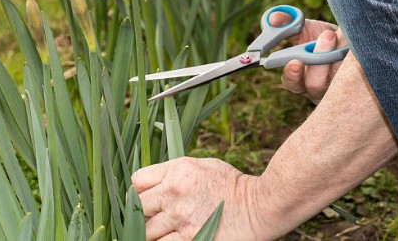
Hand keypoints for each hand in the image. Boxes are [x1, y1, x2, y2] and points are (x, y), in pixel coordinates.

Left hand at [131, 157, 267, 240]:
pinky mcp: (190, 238)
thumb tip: (153, 185)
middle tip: (151, 219)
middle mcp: (174, 192)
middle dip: (142, 214)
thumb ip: (175, 173)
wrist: (260, 205)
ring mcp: (181, 217)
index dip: (138, 192)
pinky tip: (171, 239)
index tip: (145, 199)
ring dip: (151, 234)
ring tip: (162, 233)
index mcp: (177, 170)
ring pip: (145, 231)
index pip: (137, 181)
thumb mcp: (202, 165)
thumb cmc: (232, 185)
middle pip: (137, 207)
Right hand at [268, 12, 346, 102]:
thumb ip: (288, 25)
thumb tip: (273, 18)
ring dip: (336, 55)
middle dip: (318, 64)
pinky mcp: (357, 81)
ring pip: (336, 80)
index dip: (292, 75)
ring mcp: (339, 86)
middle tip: (326, 37)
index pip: (292, 83)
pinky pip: (354, 73)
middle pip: (314, 85)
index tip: (294, 61)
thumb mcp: (305, 29)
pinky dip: (352, 57)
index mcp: (300, 78)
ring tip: (335, 34)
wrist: (354, 38)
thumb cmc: (325, 37)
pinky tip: (350, 44)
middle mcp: (318, 87)